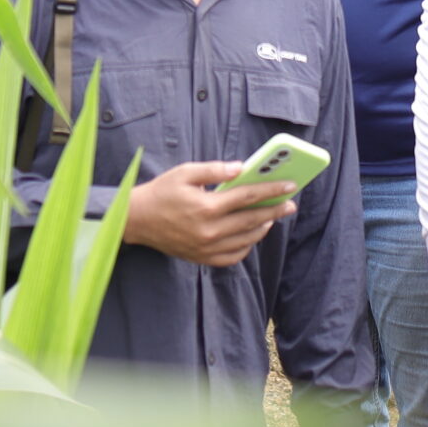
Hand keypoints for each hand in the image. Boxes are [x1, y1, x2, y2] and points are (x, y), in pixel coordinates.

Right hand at [122, 161, 295, 266]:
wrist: (136, 220)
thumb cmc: (162, 192)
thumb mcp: (185, 172)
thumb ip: (215, 170)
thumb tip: (241, 168)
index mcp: (207, 207)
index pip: (248, 197)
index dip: (272, 190)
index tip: (290, 185)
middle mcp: (209, 231)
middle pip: (252, 220)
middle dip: (275, 210)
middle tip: (291, 203)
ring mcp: (206, 248)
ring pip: (246, 240)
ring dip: (263, 227)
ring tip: (272, 216)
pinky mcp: (202, 258)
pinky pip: (233, 256)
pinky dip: (246, 245)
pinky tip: (251, 234)